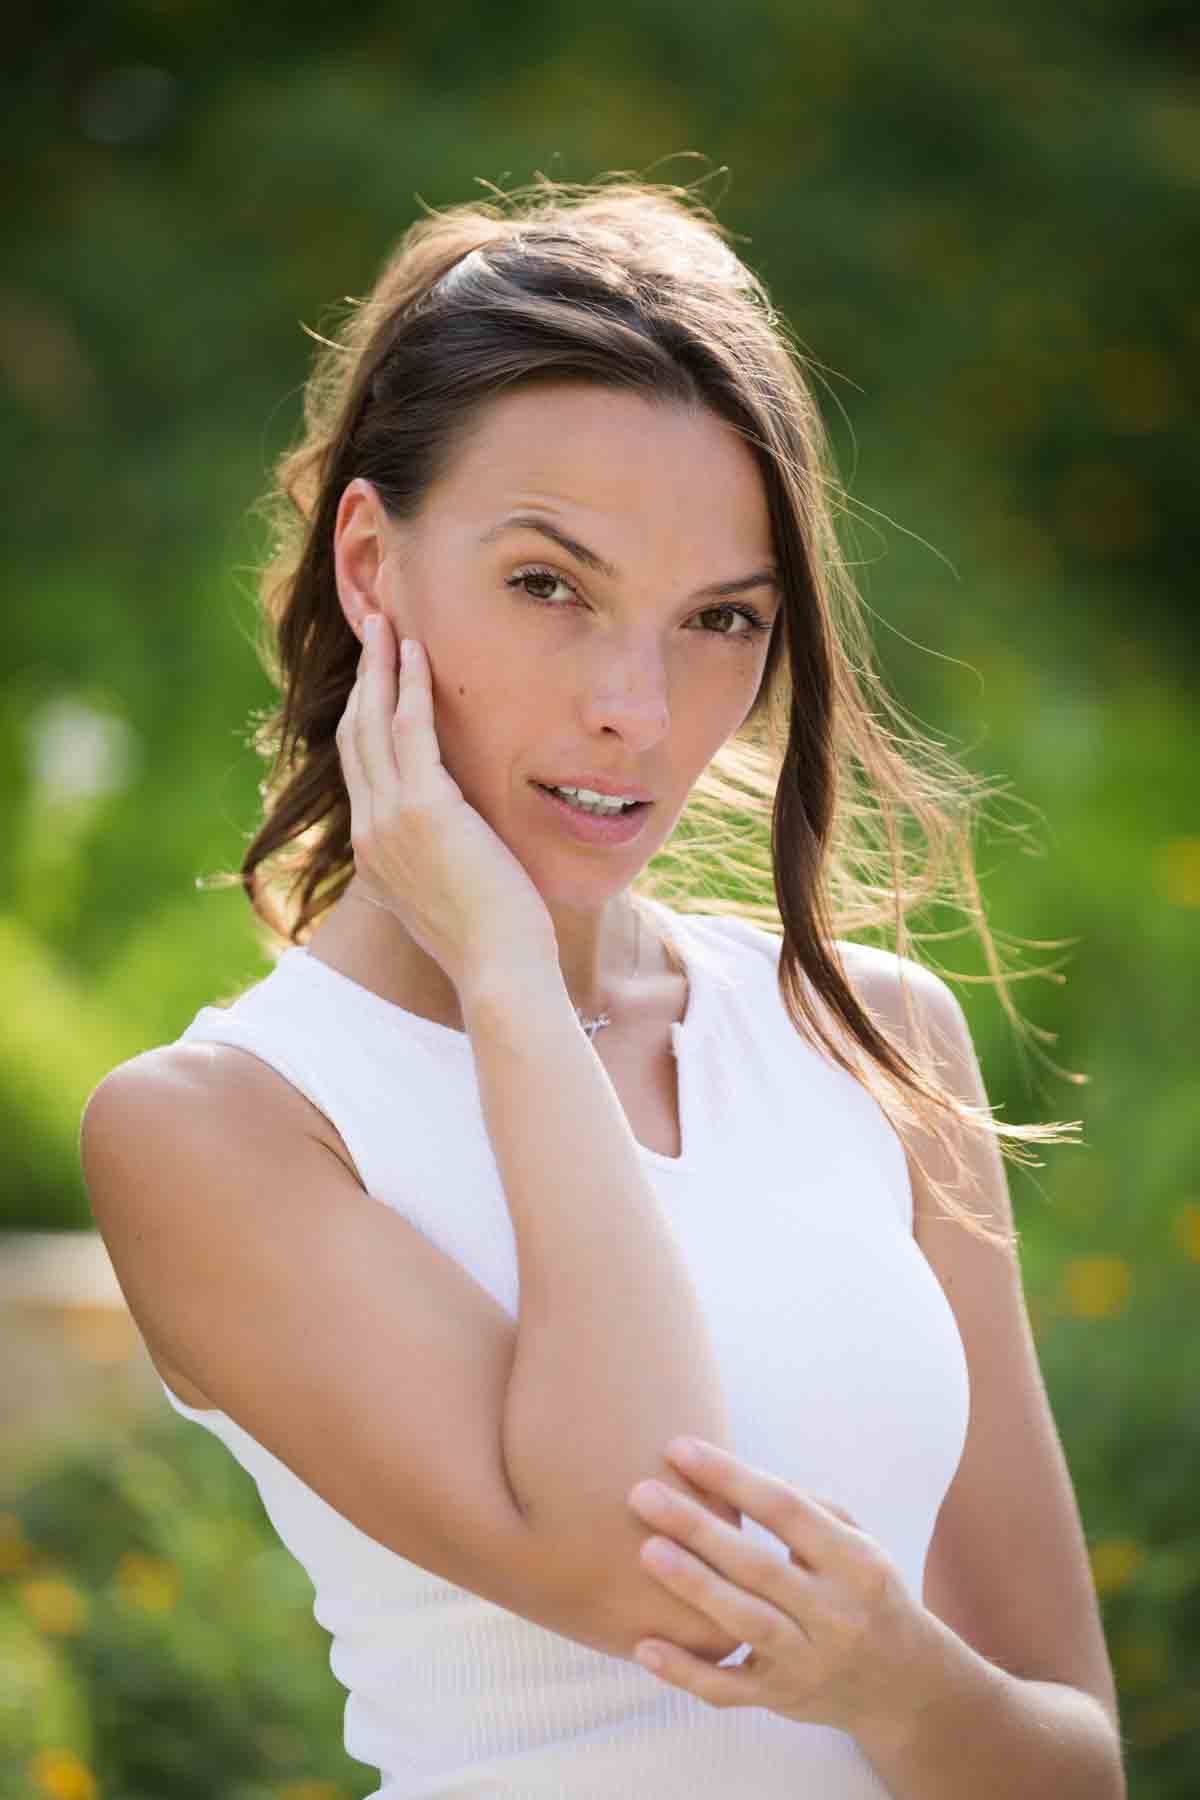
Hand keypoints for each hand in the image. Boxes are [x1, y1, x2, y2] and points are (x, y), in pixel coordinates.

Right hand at [336, 615, 558, 999]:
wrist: (499, 972)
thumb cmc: (494, 944)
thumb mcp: (453, 898)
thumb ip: (442, 863)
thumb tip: (460, 844)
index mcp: (374, 854)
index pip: (357, 770)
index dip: (362, 718)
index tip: (371, 682)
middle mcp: (370, 832)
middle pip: (354, 736)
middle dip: (362, 680)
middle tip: (372, 632)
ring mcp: (391, 819)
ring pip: (373, 723)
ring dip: (380, 667)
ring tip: (388, 622)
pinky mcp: (425, 809)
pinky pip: (411, 730)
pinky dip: (410, 685)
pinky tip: (418, 653)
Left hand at [626, 1437, 934, 1739]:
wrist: (905, 1685)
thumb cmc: (867, 1594)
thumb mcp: (861, 1544)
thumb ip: (810, 1508)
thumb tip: (744, 1473)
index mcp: (855, 1563)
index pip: (786, 1510)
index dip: (731, 1476)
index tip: (679, 1448)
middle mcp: (836, 1614)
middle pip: (759, 1565)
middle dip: (697, 1527)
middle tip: (643, 1494)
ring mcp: (808, 1662)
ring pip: (746, 1623)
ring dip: (693, 1586)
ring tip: (646, 1551)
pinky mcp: (782, 1699)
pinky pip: (729, 1689)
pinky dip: (686, 1671)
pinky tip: (645, 1646)